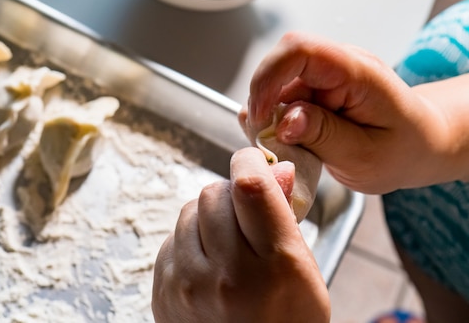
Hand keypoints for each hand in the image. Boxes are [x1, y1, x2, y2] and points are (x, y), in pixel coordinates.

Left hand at [152, 147, 330, 322]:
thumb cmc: (288, 322)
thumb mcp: (305, 269)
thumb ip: (286, 214)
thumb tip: (273, 168)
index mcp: (274, 266)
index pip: (248, 186)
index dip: (250, 162)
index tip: (254, 162)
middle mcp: (226, 276)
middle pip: (214, 193)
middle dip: (232, 194)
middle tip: (247, 216)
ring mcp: (187, 287)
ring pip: (189, 211)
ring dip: (209, 217)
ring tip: (228, 245)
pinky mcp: (163, 294)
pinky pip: (172, 238)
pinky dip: (190, 241)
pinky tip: (209, 263)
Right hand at [246, 31, 450, 193]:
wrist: (424, 143)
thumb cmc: (405, 150)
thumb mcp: (364, 157)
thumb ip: (322, 136)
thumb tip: (282, 122)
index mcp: (358, 73)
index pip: (300, 50)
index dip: (269, 77)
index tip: (260, 116)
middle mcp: (341, 64)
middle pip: (282, 63)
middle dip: (265, 100)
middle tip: (269, 140)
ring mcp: (329, 73)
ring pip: (279, 82)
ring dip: (273, 115)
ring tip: (292, 147)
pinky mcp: (320, 86)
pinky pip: (287, 95)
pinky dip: (281, 120)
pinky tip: (297, 141)